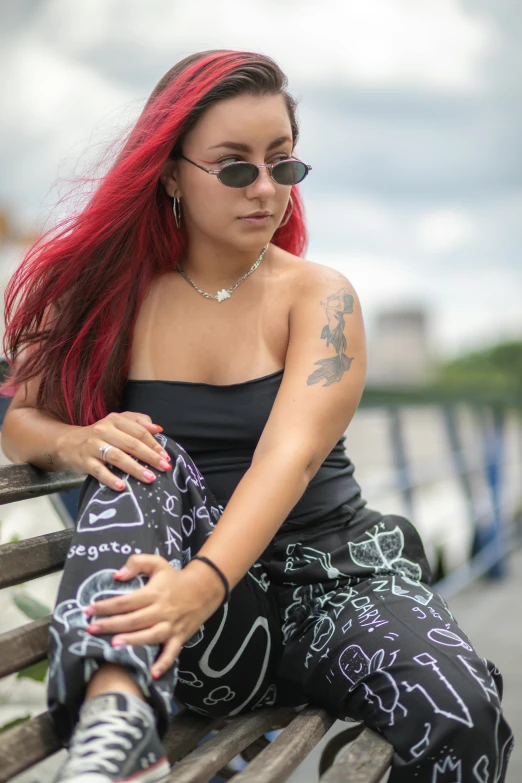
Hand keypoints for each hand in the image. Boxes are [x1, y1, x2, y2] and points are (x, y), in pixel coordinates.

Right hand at [57, 411, 172, 490]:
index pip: (139, 431)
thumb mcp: (118, 423)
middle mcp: (103, 430)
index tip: (166, 456)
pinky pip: (99, 471)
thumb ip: (138, 422)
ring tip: (150, 478)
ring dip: (135, 468)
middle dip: (150, 457)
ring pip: (117, 457)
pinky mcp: (84, 461)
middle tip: (164, 467)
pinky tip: (122, 487)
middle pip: (131, 444)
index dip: (154, 444)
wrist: (69, 444)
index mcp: (115, 420)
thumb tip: (158, 429)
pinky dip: (111, 479)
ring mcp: (93, 446)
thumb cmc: (101, 435)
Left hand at [83, 554, 225, 678]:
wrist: (205, 588)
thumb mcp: (157, 563)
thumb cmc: (175, 577)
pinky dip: (163, 663)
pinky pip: (172, 652)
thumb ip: (137, 563)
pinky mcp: (180, 637)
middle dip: (111, 625)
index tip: (89, 610)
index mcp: (153, 593)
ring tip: (113, 645)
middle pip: (133, 620)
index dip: (106, 606)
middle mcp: (161, 610)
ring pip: (149, 636)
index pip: (126, 601)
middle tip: (91, 630)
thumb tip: (117, 575)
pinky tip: (152, 674)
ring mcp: (171, 626)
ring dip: (132, 641)